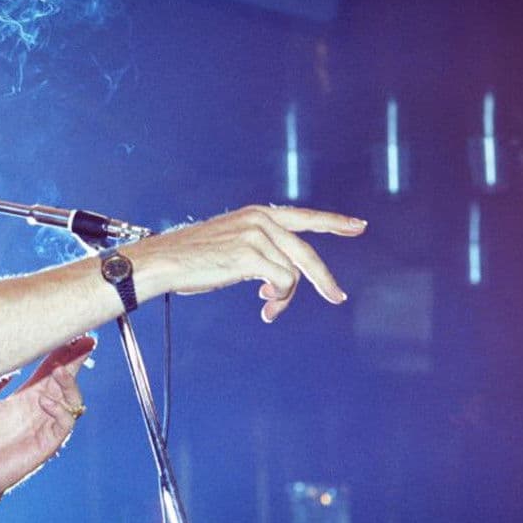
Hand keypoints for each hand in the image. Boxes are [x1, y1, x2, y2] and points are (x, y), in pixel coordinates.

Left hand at [0, 336, 94, 501]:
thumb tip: (7, 364)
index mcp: (28, 393)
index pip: (52, 367)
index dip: (64, 351)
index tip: (74, 334)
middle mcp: (42, 406)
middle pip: (67, 378)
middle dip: (77, 360)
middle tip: (86, 341)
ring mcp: (47, 424)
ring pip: (72, 400)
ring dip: (69, 383)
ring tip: (59, 371)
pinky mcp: (48, 442)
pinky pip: (65, 423)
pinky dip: (59, 410)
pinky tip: (44, 401)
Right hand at [132, 204, 366, 322]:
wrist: (164, 261)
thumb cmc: (191, 260)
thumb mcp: (231, 246)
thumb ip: (260, 253)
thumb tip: (280, 282)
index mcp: (257, 214)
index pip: (304, 217)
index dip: (334, 223)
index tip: (358, 226)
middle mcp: (260, 219)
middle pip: (306, 252)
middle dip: (324, 279)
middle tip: (338, 297)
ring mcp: (256, 235)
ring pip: (293, 273)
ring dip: (285, 297)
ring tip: (269, 308)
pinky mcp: (250, 254)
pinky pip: (282, 281)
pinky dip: (278, 298)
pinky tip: (264, 304)